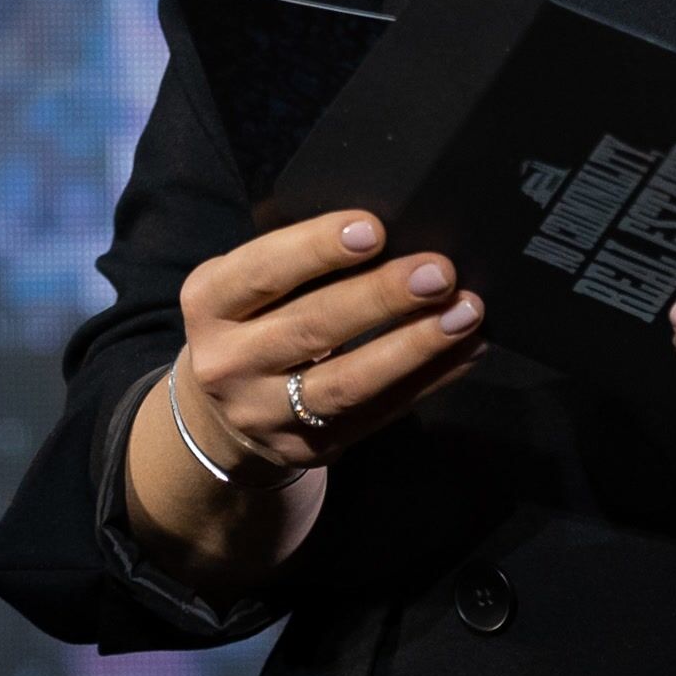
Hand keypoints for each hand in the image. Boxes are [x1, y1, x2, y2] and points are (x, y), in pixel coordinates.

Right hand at [174, 210, 489, 480]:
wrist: (218, 415)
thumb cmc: (250, 320)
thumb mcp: (242, 287)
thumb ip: (294, 262)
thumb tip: (388, 229)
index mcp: (209, 303)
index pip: (263, 271)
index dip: (317, 249)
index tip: (375, 228)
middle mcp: (228, 362)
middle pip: (312, 328)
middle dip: (381, 297)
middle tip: (438, 271)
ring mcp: (267, 413)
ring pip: (349, 382)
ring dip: (415, 345)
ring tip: (466, 312)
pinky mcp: (310, 447)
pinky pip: (380, 413)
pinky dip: (429, 379)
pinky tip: (467, 349)